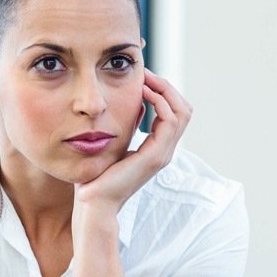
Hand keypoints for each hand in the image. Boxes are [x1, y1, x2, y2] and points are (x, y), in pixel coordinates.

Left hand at [75, 69, 193, 213]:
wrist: (93, 203)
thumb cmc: (96, 177)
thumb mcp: (115, 143)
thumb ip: (129, 125)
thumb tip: (139, 104)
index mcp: (156, 149)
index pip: (174, 113)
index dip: (162, 92)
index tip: (143, 78)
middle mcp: (164, 151)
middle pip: (184, 109)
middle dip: (167, 87)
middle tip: (146, 73)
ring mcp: (162, 154)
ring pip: (182, 111)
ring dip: (165, 89)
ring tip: (146, 78)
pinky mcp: (155, 156)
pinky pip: (170, 120)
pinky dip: (161, 101)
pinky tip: (143, 92)